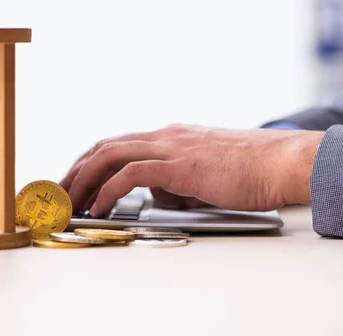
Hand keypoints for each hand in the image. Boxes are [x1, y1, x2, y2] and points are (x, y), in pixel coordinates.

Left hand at [59, 124, 323, 216]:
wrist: (283, 161)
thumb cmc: (252, 169)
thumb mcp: (206, 173)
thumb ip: (177, 181)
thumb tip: (156, 196)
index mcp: (171, 136)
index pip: (118, 143)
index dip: (90, 162)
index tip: (74, 182)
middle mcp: (166, 135)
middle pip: (104, 145)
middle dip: (75, 169)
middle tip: (59, 193)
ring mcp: (173, 146)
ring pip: (111, 154)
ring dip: (83, 178)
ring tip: (68, 202)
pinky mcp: (182, 164)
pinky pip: (133, 173)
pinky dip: (109, 189)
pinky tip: (99, 207)